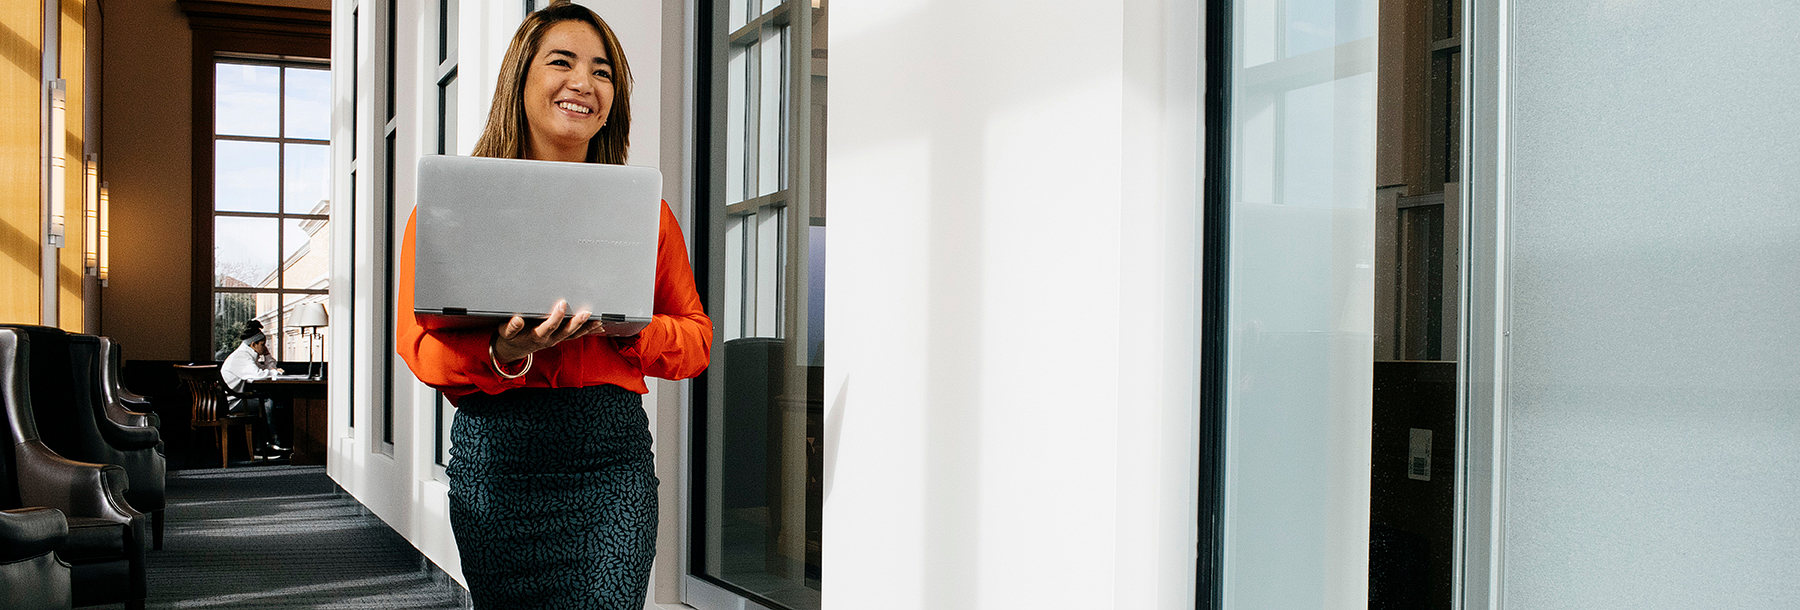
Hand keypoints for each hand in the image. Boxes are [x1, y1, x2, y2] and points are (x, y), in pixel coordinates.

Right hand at [491, 300, 605, 363]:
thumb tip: (517, 319)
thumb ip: (511, 327)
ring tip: (598, 320)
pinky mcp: (559, 338)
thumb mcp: (505, 332)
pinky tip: (596, 325)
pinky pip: (575, 335)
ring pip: (573, 334)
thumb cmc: (510, 337)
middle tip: (586, 312)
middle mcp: (548, 339)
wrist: (513, 350)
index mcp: (535, 336)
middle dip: (576, 322)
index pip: (548, 327)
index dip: (556, 316)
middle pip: (565, 332)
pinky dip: (586, 331)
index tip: (561, 304)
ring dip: (585, 328)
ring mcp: (555, 340)